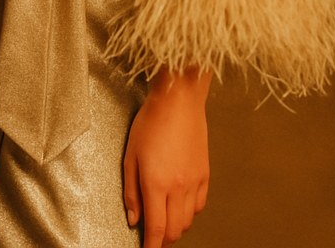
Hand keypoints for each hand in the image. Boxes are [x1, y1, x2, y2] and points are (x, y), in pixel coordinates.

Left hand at [123, 67, 210, 247]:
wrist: (178, 100)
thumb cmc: (152, 120)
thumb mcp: (130, 154)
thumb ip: (131, 190)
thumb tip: (133, 217)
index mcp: (156, 183)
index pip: (157, 229)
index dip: (152, 246)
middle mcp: (178, 186)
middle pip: (174, 230)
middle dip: (163, 240)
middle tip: (153, 238)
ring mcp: (194, 181)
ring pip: (188, 221)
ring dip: (176, 227)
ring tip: (164, 221)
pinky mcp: (205, 174)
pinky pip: (199, 206)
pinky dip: (189, 213)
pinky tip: (180, 205)